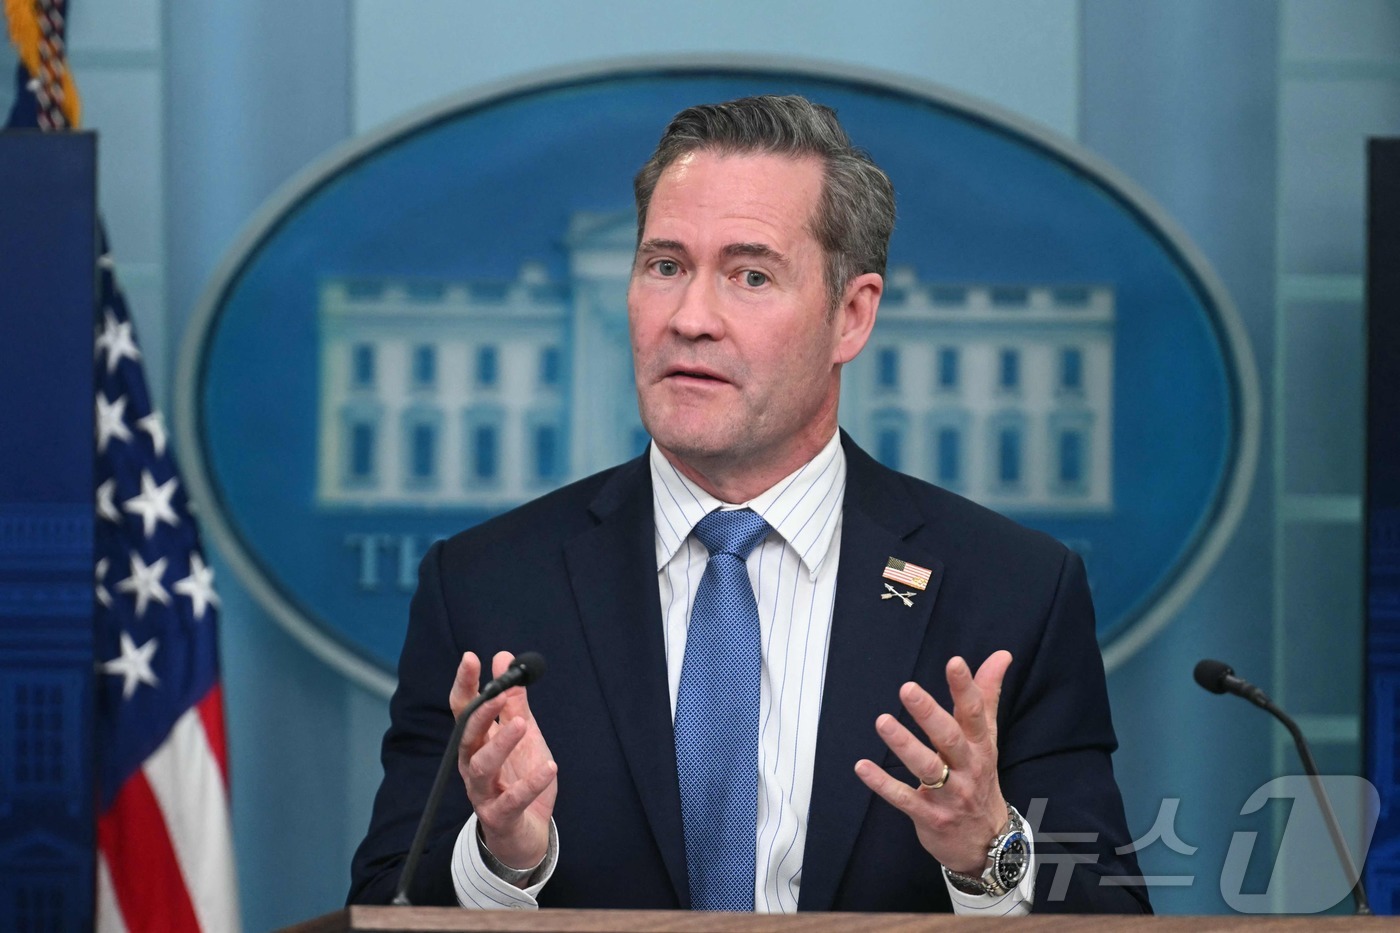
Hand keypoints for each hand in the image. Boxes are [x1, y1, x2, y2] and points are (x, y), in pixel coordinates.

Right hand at [450, 650, 557, 872]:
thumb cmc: (519, 776)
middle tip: (499, 693)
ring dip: (501, 745)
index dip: (465, 684)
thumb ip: (513, 700)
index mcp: (477, 742)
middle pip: (468, 735)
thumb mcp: (522, 733)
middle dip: (481, 713)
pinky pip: (513, 799)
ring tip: (521, 725)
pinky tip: (550, 768)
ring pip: (483, 766)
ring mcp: (483, 792)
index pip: (464, 709)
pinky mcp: (500, 816)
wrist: (527, 831)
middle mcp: (473, 764)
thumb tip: (503, 657)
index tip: (471, 658)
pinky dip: (531, 784)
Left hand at [854, 650, 1012, 874]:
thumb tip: (1001, 655)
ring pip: (927, 768)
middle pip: (950, 738)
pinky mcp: (929, 816)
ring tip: (882, 721)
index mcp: (980, 746)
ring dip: (904, 744)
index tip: (954, 662)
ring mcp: (949, 795)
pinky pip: (904, 799)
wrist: (988, 843)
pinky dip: (882, 784)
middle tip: (907, 689)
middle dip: (929, 714)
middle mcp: (967, 768)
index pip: (974, 713)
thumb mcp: (987, 738)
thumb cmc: (981, 778)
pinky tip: (862, 767)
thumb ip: (987, 696)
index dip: (965, 688)